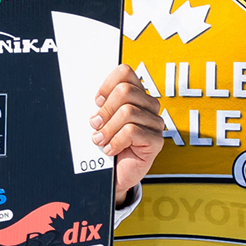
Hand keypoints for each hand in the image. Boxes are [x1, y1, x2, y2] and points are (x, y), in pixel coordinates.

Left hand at [91, 63, 165, 200]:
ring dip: (108, 129)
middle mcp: (148, 106)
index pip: (125, 72)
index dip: (107, 84)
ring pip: (127, 112)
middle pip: (125, 91)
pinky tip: (111, 149)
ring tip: (100, 140)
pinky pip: (132, 131)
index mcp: (135, 94)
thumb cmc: (107, 144)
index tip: (97, 101)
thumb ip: (99, 106)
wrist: (113, 173)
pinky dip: (116, 142)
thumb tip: (89, 97)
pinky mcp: (156, 140)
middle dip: (105, 110)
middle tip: (95, 125)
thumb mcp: (100, 121)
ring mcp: (155, 123)